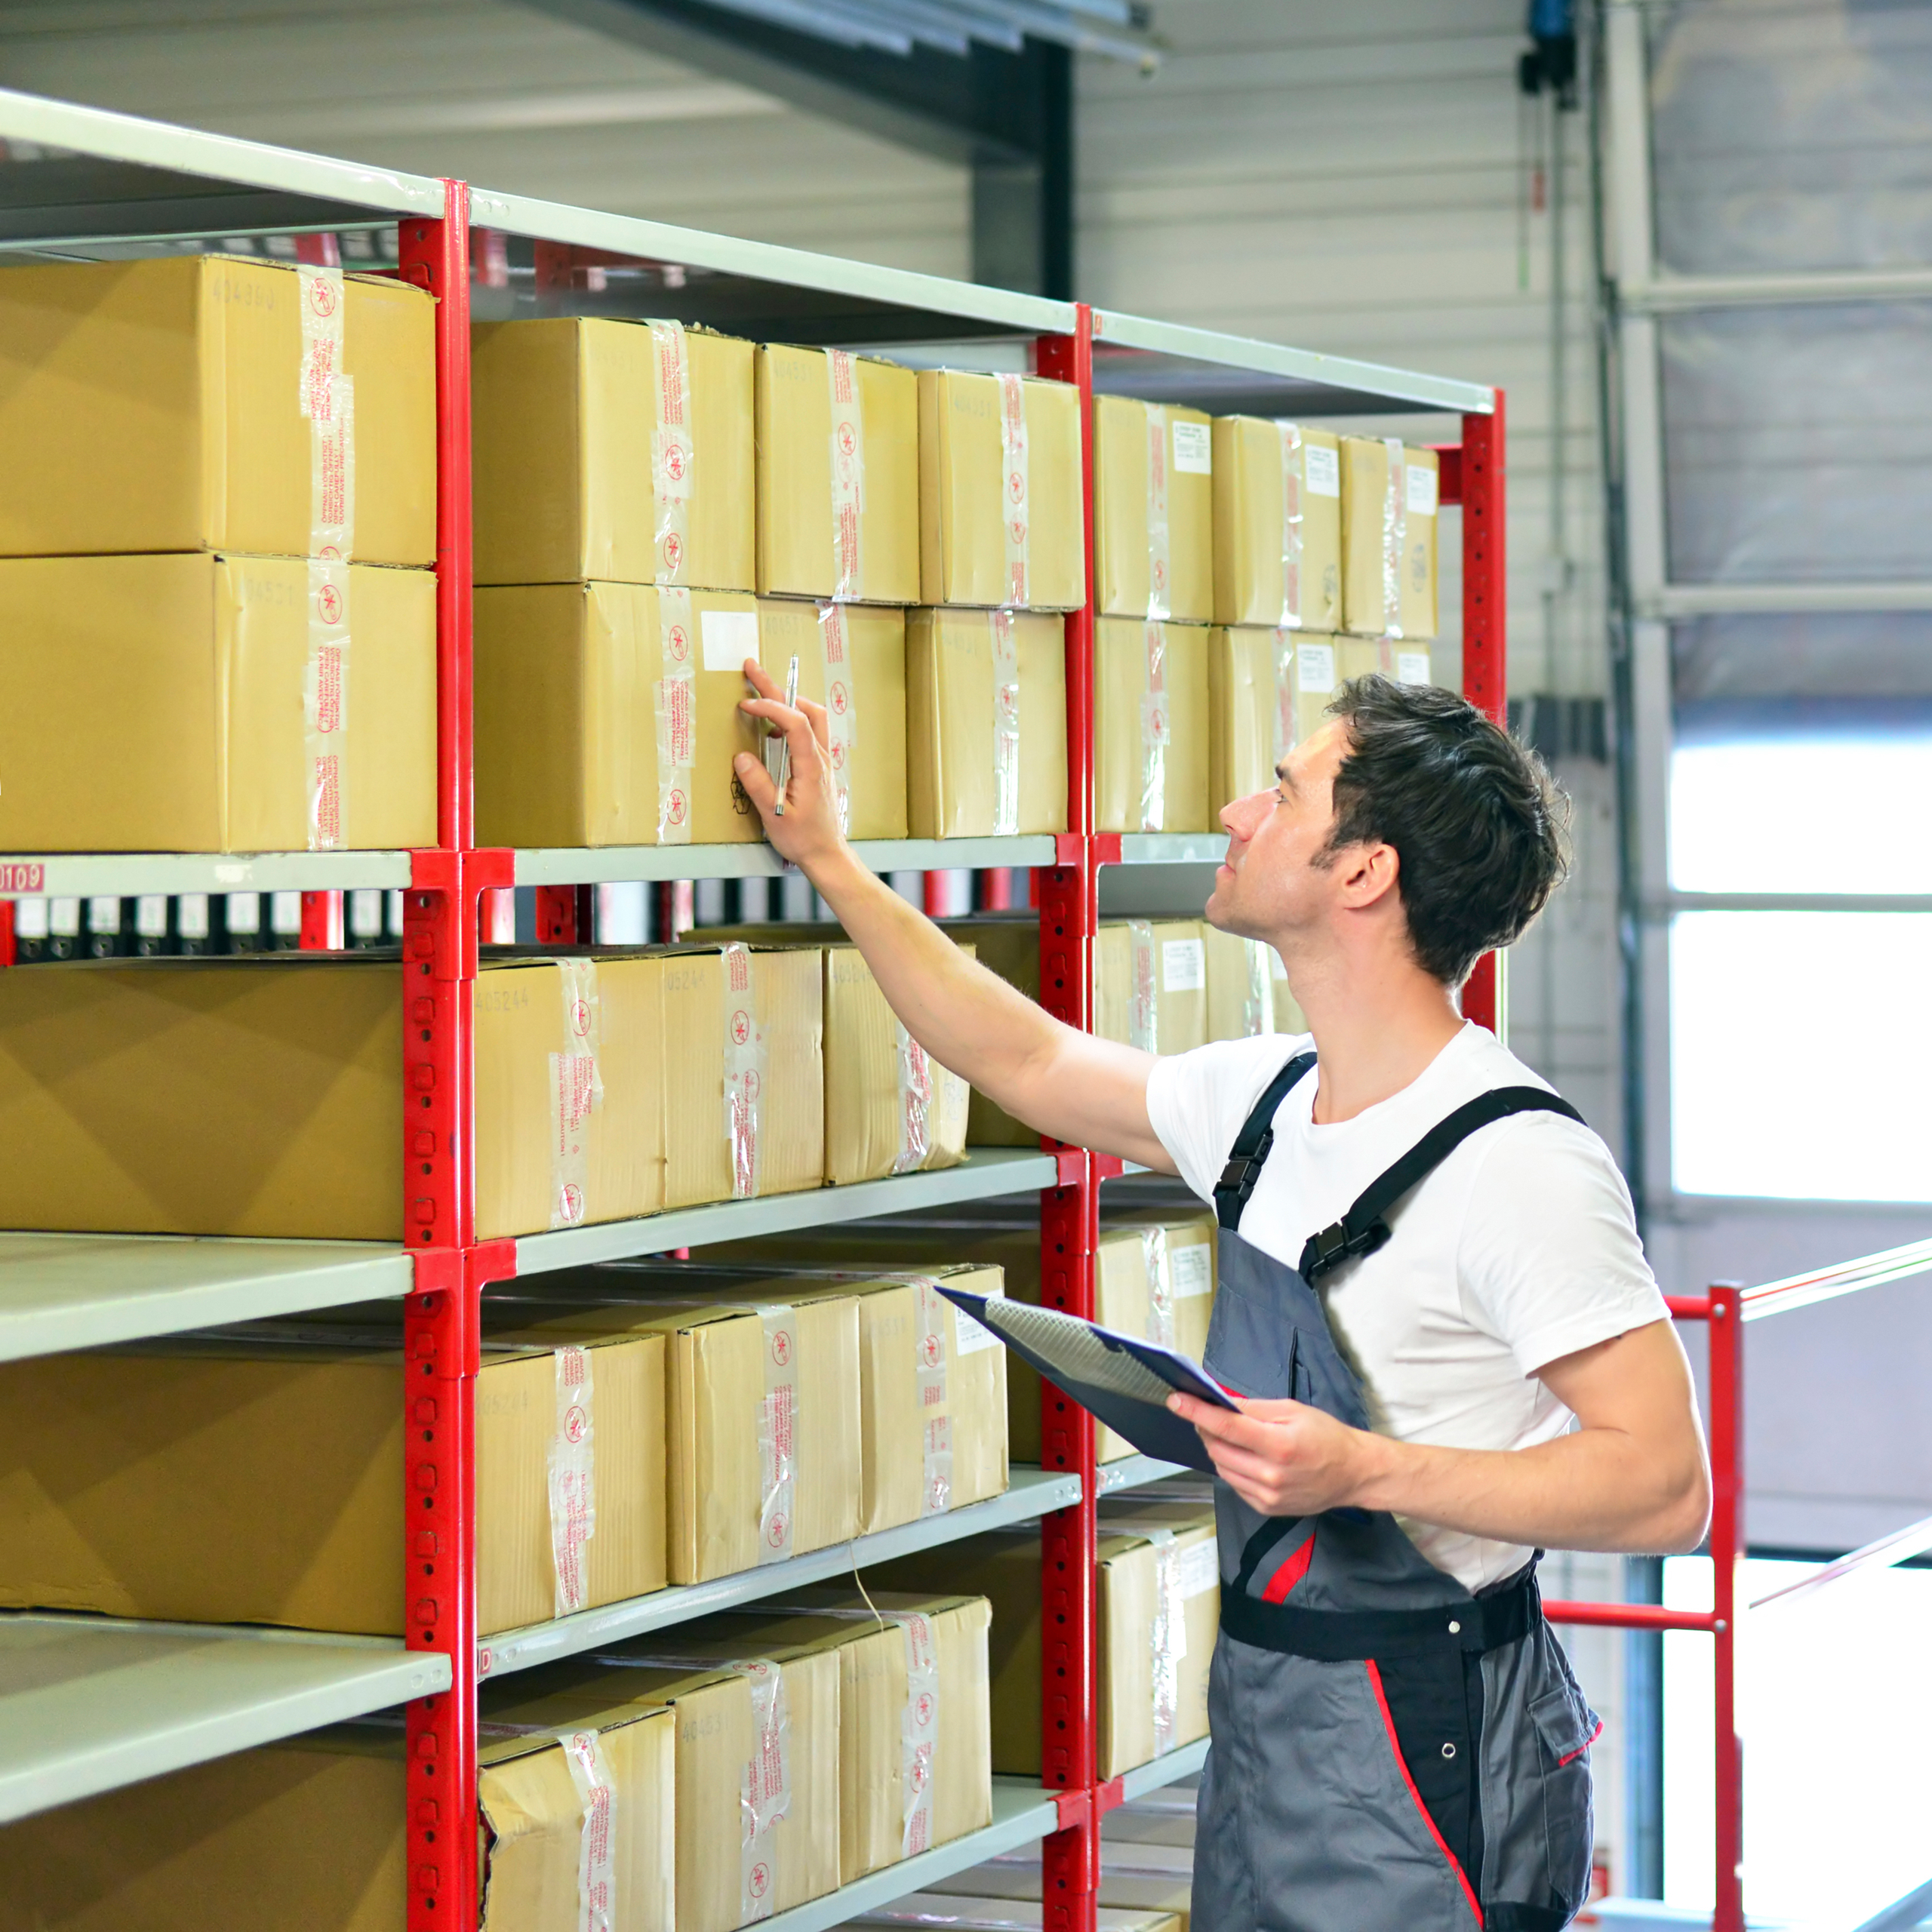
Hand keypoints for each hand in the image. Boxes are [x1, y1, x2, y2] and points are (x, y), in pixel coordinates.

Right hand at [735, 658, 844, 876]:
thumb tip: (741, 757)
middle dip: (778, 687)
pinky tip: (774, 729)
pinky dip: (792, 718)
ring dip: (789, 700)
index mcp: (811, 766)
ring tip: (762, 693)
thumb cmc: (803, 839)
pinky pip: (811, 731)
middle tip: (752, 669)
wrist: (827, 854)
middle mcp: (822, 757)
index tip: (747, 704)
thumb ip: (758, 785)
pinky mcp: (820, 766)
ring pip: (813, 716)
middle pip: (806, 709)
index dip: (771, 707)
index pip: (794, 722)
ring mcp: (823, 760)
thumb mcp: (775, 816)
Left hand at [1167, 1390, 1376, 1517]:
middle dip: (1206, 1429)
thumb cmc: (1326, 1437)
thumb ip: (1254, 1408)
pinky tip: (1245, 1456)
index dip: (1197, 1412)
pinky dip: (1231, 1466)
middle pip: (1218, 1449)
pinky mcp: (1266, 1508)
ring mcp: (1268, 1496)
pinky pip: (1234, 1483)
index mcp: (1279, 1445)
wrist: (1352, 1474)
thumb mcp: (1293, 1410)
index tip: (1176, 1400)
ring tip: (1229, 1435)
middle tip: (1208, 1415)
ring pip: (1221, 1467)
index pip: (1226, 1427)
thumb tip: (1221, 1402)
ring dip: (1217, 1448)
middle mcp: (1271, 1475)